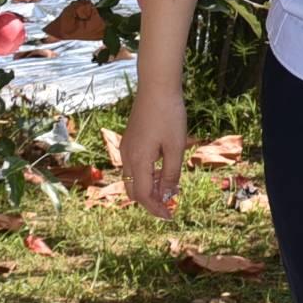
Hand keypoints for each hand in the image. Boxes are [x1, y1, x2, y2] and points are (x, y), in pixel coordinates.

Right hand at [119, 88, 185, 214]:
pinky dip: (146, 176)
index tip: (170, 216)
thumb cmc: (169, 115)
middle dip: (150, 202)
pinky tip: (161, 172)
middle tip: (170, 206)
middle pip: (134, 191)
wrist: (157, 87)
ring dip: (148, 188)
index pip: (143, 196)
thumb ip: (171, 173)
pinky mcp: (129, 141)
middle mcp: (127, 157)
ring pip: (132, 179)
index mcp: (138, 160)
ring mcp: (126, 148)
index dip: (156, 208)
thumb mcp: (176, 146)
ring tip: (169, 189)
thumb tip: (168, 195)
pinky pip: (134, 167)